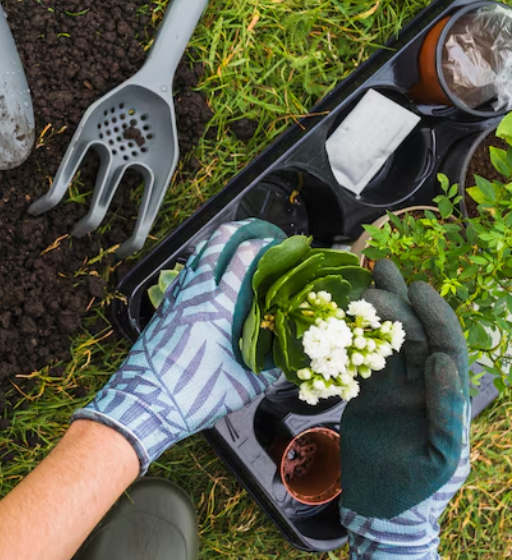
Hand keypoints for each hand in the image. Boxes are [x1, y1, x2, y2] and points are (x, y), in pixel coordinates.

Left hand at [74, 219, 285, 473]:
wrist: (144, 404)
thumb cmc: (193, 396)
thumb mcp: (243, 387)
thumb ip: (268, 370)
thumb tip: (287, 360)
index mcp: (218, 308)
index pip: (242, 260)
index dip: (262, 245)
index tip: (278, 243)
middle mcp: (195, 295)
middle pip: (215, 246)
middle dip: (237, 231)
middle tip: (255, 230)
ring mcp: (175, 299)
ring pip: (196, 258)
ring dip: (215, 245)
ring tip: (232, 244)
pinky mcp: (163, 309)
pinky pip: (183, 276)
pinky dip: (197, 266)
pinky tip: (204, 274)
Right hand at [340, 259, 470, 557]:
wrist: (380, 507)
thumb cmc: (416, 487)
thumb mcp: (440, 455)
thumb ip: (446, 409)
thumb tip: (440, 362)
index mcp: (445, 397)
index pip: (444, 347)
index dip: (434, 316)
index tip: (417, 289)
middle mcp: (422, 387)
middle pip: (414, 335)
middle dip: (401, 302)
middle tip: (380, 272)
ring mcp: (394, 389)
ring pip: (388, 341)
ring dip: (379, 311)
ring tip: (367, 278)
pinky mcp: (369, 395)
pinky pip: (362, 360)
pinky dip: (353, 337)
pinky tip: (344, 315)